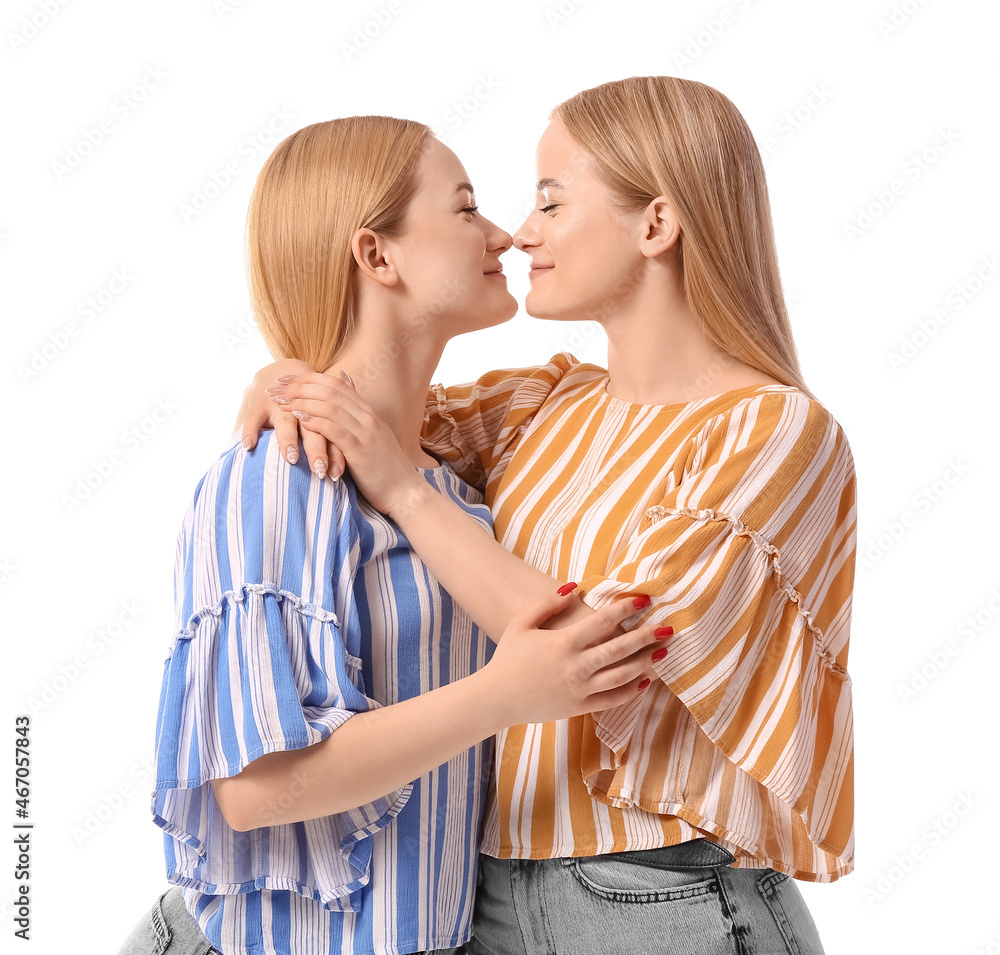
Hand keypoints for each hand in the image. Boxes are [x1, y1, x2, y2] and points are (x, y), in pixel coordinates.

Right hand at [234, 358, 344, 479]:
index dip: (335, 456)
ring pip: (286, 424)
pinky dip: (251, 431)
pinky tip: (249, 446)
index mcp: (321, 415)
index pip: (331, 437)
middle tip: (320, 470)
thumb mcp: (320, 420)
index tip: (337, 474)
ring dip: (289, 440)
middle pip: (312, 432)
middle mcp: (302, 410)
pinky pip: (253, 419)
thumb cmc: (306, 410)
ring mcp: (280, 406)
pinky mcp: (258, 405)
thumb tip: (340, 476)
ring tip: (292, 458)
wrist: (282, 376)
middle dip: (317, 450)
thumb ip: (330, 441)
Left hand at [264, 371, 425, 512]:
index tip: (285, 380)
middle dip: (299, 386)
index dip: (308, 379)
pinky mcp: (362, 451)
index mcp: (368, 413)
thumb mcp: (372, 439)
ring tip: (280, 402)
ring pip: (330, 406)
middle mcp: (368, 418)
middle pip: (330, 390)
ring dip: (301, 401)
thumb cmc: (385, 470)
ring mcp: (366, 433)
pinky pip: (335, 430)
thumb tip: (343, 398)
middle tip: (275, 388)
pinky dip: (316, 421)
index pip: (336, 384)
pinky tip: (299, 419)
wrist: (406, 493)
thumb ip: (356, 420)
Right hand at [482, 588, 669, 725]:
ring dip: (646, 663)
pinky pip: (612, 699)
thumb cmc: (508, 657)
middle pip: (620, 649)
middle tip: (668, 628)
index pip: (602, 622)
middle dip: (646, 637)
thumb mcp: (521, 623)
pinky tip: (645, 681)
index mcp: (563, 643)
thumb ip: (546, 603)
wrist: (497, 698)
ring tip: (663, 652)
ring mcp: (580, 689)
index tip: (644, 600)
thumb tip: (572, 588)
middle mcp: (576, 666)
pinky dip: (631, 690)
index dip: (625, 609)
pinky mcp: (579, 707)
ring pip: (622, 675)